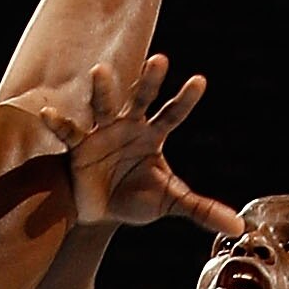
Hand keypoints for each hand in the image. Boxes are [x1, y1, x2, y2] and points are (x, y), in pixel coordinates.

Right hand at [36, 57, 239, 234]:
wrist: (100, 211)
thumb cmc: (136, 197)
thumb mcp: (170, 202)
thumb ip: (202, 210)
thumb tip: (239, 228)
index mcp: (153, 136)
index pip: (173, 114)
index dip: (185, 99)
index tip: (199, 81)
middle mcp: (129, 126)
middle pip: (141, 99)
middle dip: (149, 81)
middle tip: (159, 60)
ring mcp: (102, 133)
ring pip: (103, 107)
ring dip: (102, 91)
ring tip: (100, 72)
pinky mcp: (79, 147)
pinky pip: (69, 133)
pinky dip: (58, 123)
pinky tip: (48, 114)